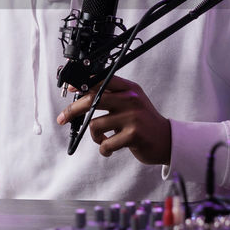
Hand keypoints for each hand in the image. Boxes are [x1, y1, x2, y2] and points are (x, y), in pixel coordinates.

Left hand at [56, 75, 171, 165]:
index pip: (101, 80)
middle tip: (62, 118)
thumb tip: (81, 94)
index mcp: (129, 89)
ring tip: (102, 139)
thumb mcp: (132, 102)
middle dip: (73, 110)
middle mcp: (130, 99)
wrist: (167, 140)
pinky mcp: (133, 135)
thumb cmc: (143, 122)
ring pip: (95, 124)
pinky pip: (105, 143)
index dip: (83, 84)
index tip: (71, 89)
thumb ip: (112, 96)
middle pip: (92, 100)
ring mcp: (132, 117)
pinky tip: (109, 149)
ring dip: (94, 136)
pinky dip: (103, 149)